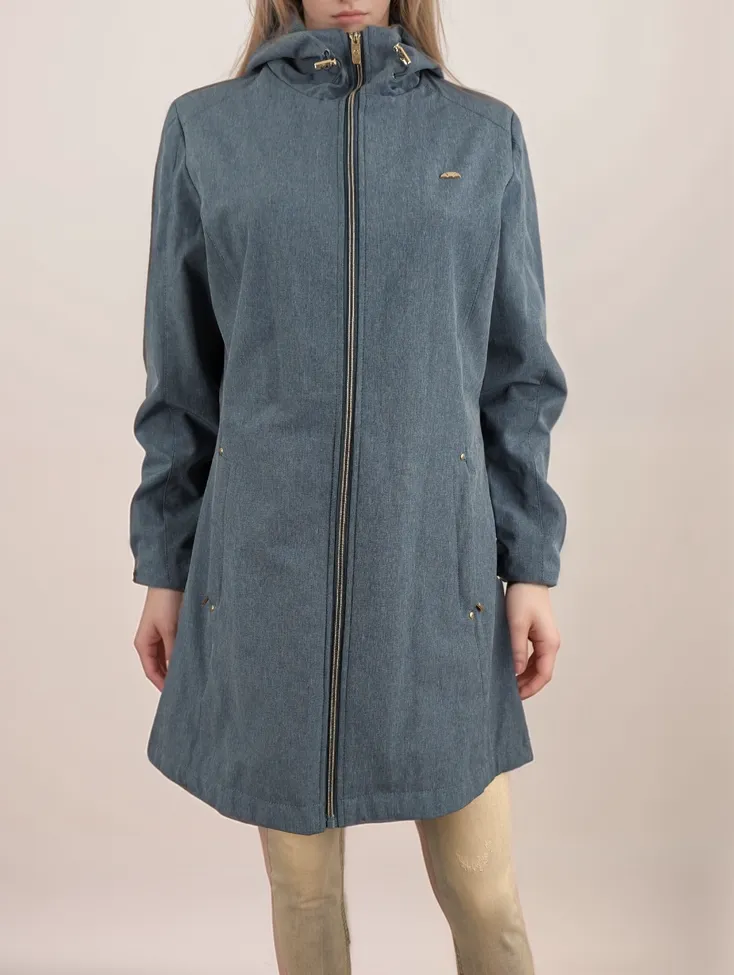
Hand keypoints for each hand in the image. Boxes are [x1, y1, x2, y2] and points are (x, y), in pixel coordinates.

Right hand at [133, 587, 183, 690]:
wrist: (169, 577)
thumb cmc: (165, 601)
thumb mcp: (170, 629)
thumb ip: (173, 652)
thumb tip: (176, 673)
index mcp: (143, 643)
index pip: (151, 672)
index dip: (162, 685)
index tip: (175, 696)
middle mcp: (150, 641)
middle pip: (159, 667)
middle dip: (170, 678)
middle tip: (187, 688)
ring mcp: (160, 635)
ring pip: (168, 658)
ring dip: (177, 666)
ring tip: (192, 676)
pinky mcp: (171, 628)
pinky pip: (174, 648)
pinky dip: (181, 655)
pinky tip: (193, 659)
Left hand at [505, 583, 560, 699]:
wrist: (528, 579)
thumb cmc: (523, 598)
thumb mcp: (517, 625)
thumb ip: (517, 649)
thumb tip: (517, 672)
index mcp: (549, 643)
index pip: (543, 674)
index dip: (531, 688)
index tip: (516, 696)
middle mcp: (551, 644)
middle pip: (542, 672)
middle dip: (528, 685)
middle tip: (510, 694)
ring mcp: (546, 639)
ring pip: (538, 666)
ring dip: (526, 677)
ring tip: (510, 685)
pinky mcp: (539, 635)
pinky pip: (534, 657)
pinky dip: (525, 666)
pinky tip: (513, 670)